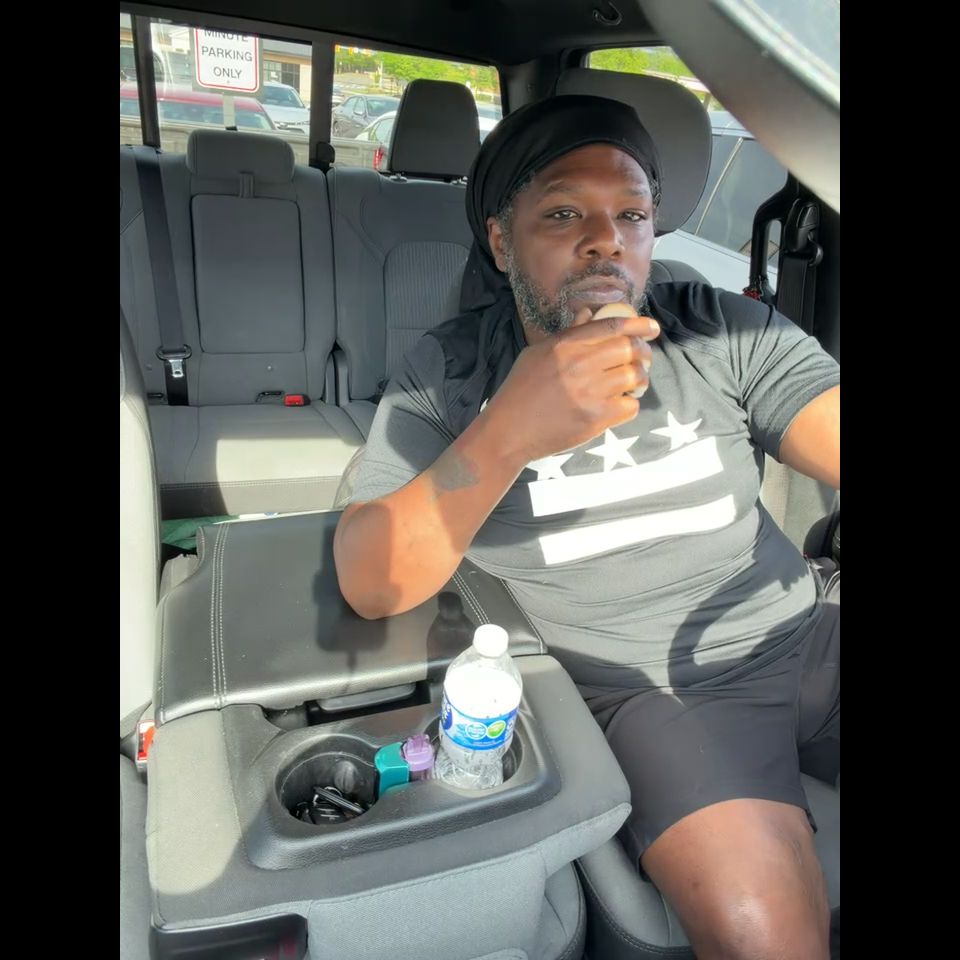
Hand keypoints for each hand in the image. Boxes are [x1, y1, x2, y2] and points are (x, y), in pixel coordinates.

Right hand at [486, 303, 659, 462]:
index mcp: (566, 345)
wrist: (509, 431)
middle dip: (643, 352)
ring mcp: (590, 392)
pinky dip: (630, 404)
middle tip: (643, 358)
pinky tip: (620, 404)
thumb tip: (588, 313)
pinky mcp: (596, 418)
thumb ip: (567, 333)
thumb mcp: (537, 353)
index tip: (652, 327)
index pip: (612, 326)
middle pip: (629, 348)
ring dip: (640, 379)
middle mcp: (580, 365)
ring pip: (635, 377)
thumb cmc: (520, 390)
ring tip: (634, 383)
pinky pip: (630, 405)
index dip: (638, 323)